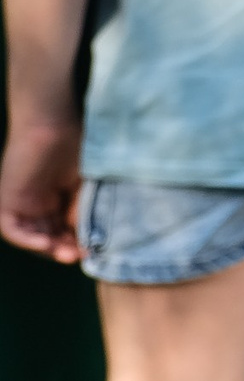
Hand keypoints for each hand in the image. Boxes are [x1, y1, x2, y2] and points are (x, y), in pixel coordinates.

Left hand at [0, 112, 82, 262]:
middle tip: (82, 256)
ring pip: (31, 236)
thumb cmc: (75, 145)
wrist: (52, 123)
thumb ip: (85, 208)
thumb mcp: (87, 183)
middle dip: (65, 248)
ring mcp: (21, 203)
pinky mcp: (6, 200)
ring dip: (48, 248)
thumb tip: (92, 236)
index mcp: (57, 198)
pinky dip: (27, 239)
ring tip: (67, 254)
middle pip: (50, 236)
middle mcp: (38, 204)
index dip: (80, 241)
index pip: (66, 228)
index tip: (97, 249)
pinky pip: (11, 229)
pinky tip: (46, 244)